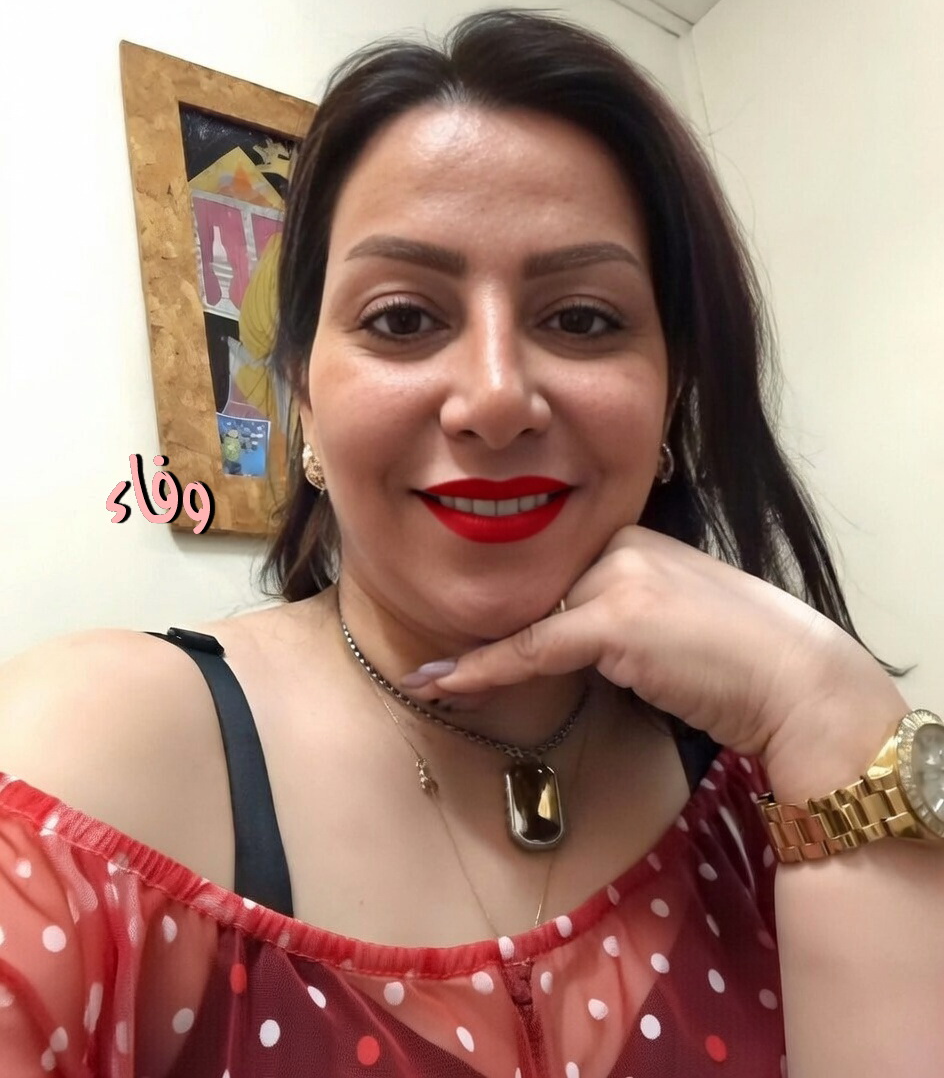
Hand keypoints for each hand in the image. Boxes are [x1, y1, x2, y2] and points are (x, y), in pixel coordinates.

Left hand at [404, 526, 902, 778]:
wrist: (798, 683)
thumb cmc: (741, 664)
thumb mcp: (668, 626)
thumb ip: (616, 621)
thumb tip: (561, 646)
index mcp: (634, 539)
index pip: (553, 576)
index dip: (506, 613)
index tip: (462, 641)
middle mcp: (622, 545)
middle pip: (534, 593)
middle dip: (484, 632)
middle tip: (433, 671)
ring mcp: (619, 577)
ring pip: (525, 619)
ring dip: (471, 658)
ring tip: (425, 682)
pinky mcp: (617, 617)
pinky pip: (532, 649)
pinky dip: (484, 671)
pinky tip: (443, 686)